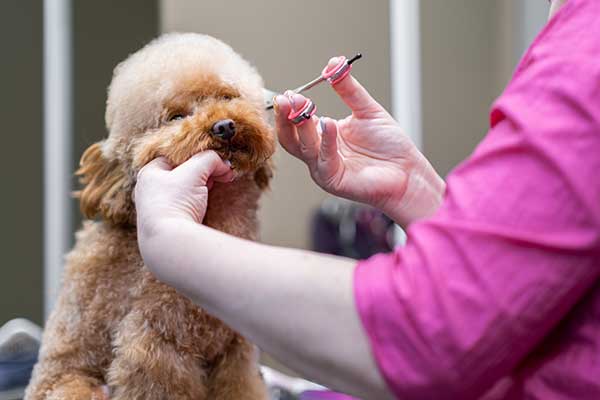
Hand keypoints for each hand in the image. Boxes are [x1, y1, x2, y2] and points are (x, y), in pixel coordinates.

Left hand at [134, 151, 232, 236]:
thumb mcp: (195, 172)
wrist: (170, 241)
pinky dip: (195, 205)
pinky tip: (205, 207)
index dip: (196, 157)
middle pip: (180, 175)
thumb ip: (210, 160)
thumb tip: (224, 164)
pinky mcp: (166, 226)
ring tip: (213, 190)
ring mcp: (156, 210)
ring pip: (182, 192)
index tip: (214, 163)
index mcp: (149, 174)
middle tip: (219, 176)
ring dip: (200, 190)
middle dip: (201, 174)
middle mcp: (148, 191)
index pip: (175, 157)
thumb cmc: (176, 202)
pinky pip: (183, 208)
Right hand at [274, 58, 444, 225]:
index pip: (296, 123)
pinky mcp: (334, 180)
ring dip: (302, 126)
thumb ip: (348, 89)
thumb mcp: (366, 110)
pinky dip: (326, 141)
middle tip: (287, 99)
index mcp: (323, 137)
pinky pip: (324, 160)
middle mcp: (319, 153)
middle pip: (290, 138)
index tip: (289, 92)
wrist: (408, 172)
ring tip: (305, 107)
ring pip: (304, 148)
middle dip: (286, 118)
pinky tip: (329, 124)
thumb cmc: (389, 147)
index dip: (290, 108)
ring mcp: (324, 168)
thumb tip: (333, 64)